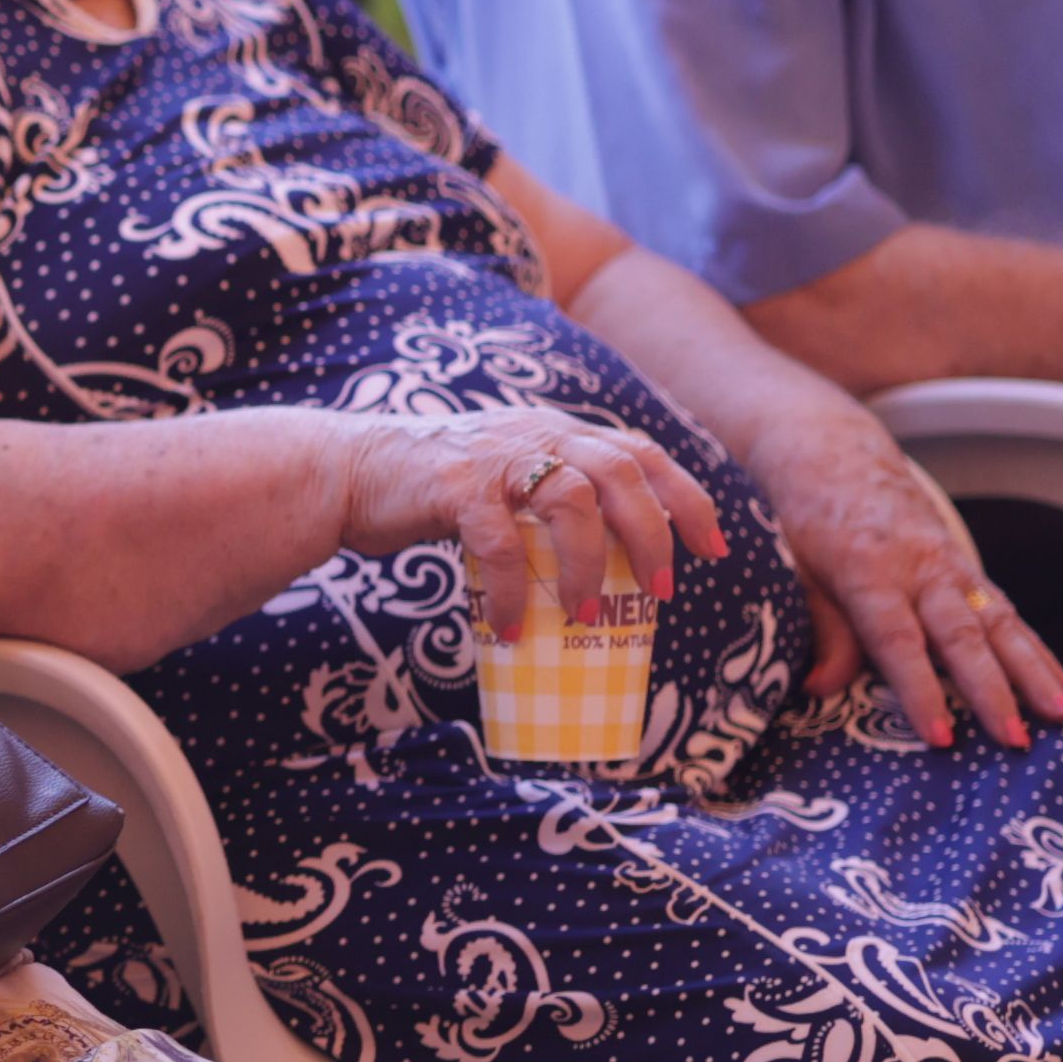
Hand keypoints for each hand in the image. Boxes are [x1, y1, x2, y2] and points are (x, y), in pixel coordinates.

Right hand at [335, 407, 724, 640]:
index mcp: (557, 432)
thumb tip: (606, 568)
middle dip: (654, 535)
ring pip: (573, 501)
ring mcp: (496, 458)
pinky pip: (501, 544)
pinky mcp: (455, 488)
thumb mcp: (507, 481)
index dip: (687, 500)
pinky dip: (515, 591)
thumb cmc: (431, 491)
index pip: (643, 455)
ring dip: (589, 566)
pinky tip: (513, 629)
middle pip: (623, 473)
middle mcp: (536, 435)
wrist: (347, 473)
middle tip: (660, 591)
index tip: (715, 549)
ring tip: (585, 619)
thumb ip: (550, 500)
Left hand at [732, 401, 1062, 747]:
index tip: (942, 736)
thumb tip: (820, 690)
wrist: (832, 457)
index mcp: (867, 570)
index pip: (898, 639)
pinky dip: (1038, 651)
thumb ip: (819, 628)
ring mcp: (950, 567)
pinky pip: (1007, 614)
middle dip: (993, 692)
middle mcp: (920, 568)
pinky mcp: (967, 570)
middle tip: (1016, 740)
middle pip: (962, 636)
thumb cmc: (804, 522)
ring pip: (1000, 623)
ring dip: (1034, 673)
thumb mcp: (794, 570)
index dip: (920, 689)